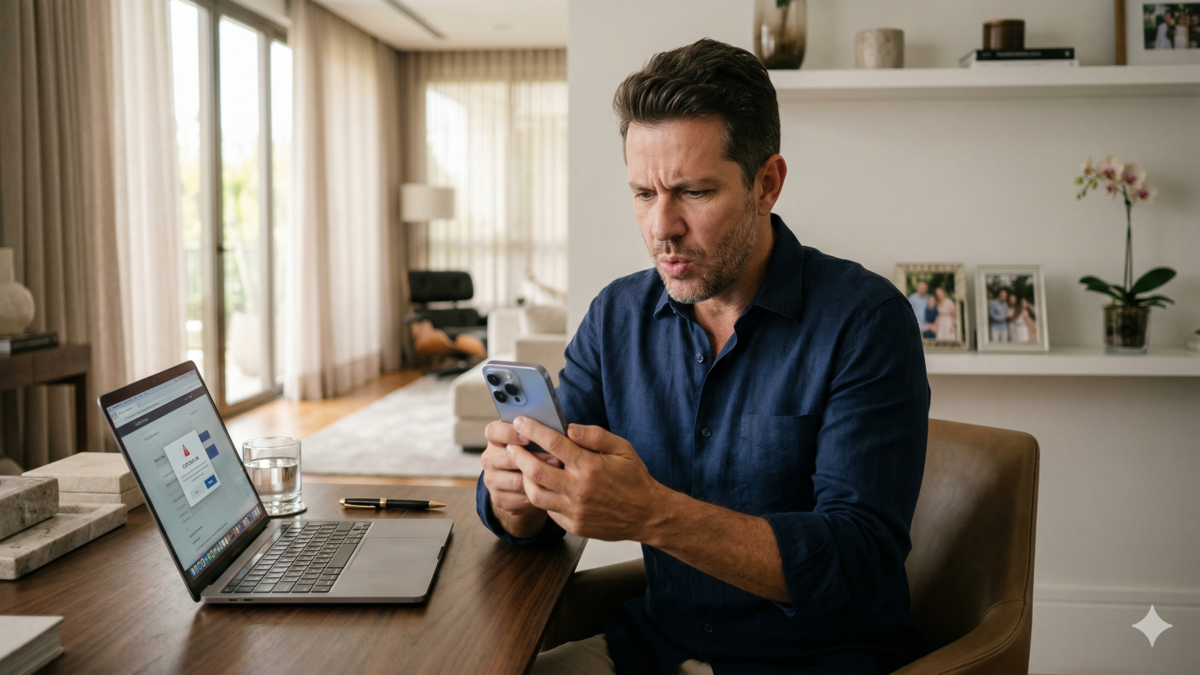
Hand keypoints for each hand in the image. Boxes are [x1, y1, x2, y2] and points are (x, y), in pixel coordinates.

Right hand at [480, 420, 560, 537]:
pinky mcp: (498, 498)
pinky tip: (549, 489)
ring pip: (516, 480)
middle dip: (534, 459)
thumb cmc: (532, 451)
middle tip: (557, 458)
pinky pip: (519, 498)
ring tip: (557, 474)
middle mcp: (489, 458)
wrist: (520, 481)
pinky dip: (536, 494)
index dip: (510, 433)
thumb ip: (539, 431)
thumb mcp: (532, 438)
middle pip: (507, 458)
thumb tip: (562, 429)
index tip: (529, 437)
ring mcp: (491, 479)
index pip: (493, 431)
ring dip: (538, 479)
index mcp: (494, 437)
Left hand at [507, 417, 666, 541]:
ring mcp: (574, 510)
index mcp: (589, 466)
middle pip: (534, 470)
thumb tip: (570, 428)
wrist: (647, 515)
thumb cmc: (634, 480)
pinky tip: (542, 487)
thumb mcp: (622, 448)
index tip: (521, 422)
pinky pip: (548, 511)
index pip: (552, 443)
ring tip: (523, 467)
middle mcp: (578, 489)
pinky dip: (541, 497)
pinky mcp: (573, 525)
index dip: (532, 430)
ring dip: (524, 478)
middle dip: (518, 455)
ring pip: (535, 494)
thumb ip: (595, 436)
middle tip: (512, 446)